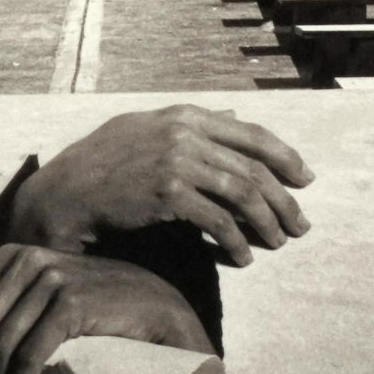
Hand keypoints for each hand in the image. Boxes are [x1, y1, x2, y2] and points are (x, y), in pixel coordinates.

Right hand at [7, 105, 312, 266]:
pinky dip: (236, 243)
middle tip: (301, 226)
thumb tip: (232, 116)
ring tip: (278, 244)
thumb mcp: (149, 129)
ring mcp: (176, 160)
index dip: (285, 156)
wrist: (67, 191)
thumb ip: (192, 125)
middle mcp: (184, 132)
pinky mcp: (167, 193)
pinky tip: (241, 259)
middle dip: (283, 199)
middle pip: (253, 167)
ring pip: (242, 194)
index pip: (251, 132)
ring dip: (267, 223)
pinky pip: (217, 221)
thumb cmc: (107, 163)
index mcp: (185, 114)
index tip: (305, 179)